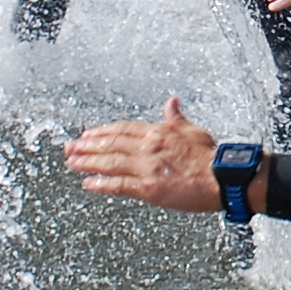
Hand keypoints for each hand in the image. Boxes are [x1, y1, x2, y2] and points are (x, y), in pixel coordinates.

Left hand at [65, 94, 221, 211]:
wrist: (221, 178)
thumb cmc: (211, 156)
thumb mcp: (193, 131)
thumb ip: (176, 118)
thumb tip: (171, 102)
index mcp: (157, 132)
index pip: (122, 129)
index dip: (102, 132)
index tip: (87, 134)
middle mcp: (147, 148)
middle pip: (110, 144)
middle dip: (87, 146)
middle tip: (69, 148)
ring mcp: (146, 168)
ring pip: (109, 163)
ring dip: (87, 162)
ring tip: (71, 163)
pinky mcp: (148, 188)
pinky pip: (118, 185)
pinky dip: (101, 184)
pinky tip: (88, 183)